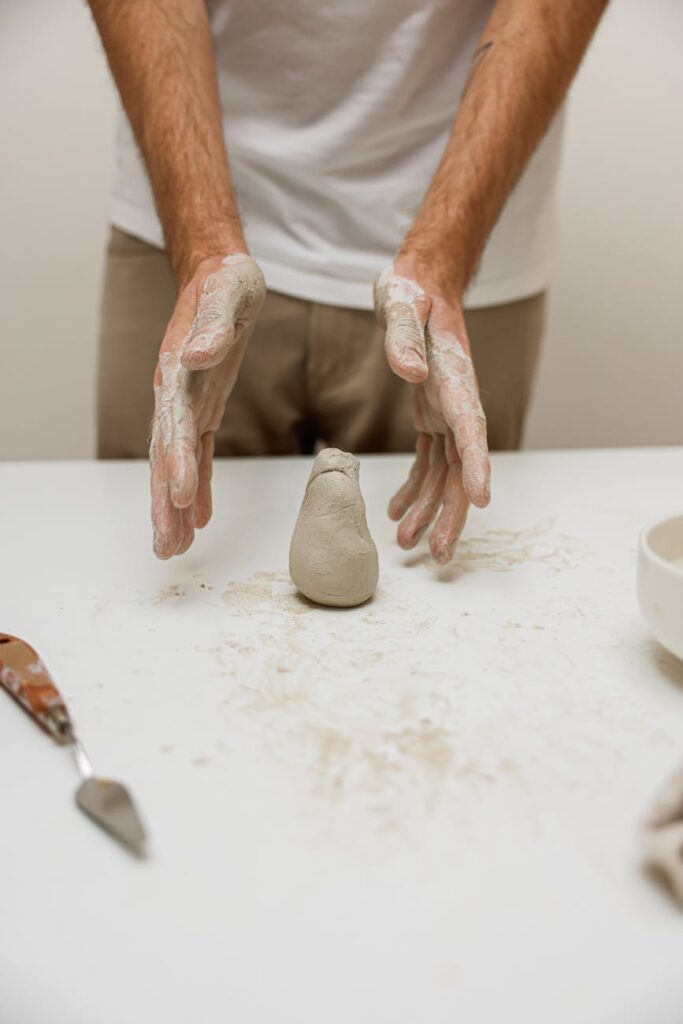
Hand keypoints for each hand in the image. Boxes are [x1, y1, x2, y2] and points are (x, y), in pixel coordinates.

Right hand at [150, 253, 264, 558]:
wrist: (219, 273)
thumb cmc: (225, 282)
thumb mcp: (228, 295)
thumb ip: (214, 326)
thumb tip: (199, 355)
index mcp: (176, 371)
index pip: (173, 425)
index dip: (176, 463)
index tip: (180, 498)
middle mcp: (174, 394)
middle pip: (165, 457)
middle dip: (164, 503)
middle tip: (166, 547)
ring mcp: (186, 404)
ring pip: (176, 464)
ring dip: (174, 506)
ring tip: (172, 548)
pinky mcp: (203, 407)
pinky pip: (197, 454)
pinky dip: (197, 486)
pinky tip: (199, 518)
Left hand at [374, 257, 490, 564]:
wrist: (421, 281)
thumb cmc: (412, 290)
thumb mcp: (401, 302)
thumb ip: (402, 335)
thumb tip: (409, 371)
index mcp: (455, 380)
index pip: (472, 430)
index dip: (477, 467)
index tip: (480, 501)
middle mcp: (457, 403)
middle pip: (462, 467)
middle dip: (453, 512)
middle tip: (439, 553)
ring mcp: (446, 411)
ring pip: (445, 472)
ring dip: (430, 509)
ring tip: (408, 543)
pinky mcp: (431, 414)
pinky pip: (428, 460)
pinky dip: (415, 487)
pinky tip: (398, 511)